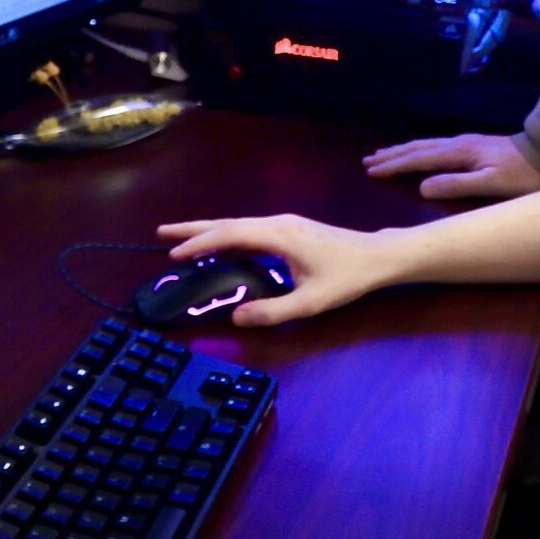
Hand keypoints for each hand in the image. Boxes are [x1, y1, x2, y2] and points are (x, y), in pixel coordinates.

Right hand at [154, 214, 399, 328]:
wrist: (378, 256)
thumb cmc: (348, 278)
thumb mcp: (311, 301)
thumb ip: (272, 311)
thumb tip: (235, 316)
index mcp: (279, 235)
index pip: (230, 235)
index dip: (200, 244)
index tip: (174, 255)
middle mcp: (277, 222)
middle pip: (228, 222)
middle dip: (194, 229)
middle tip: (161, 233)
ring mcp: (284, 222)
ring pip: (238, 223)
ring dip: (209, 230)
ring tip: (181, 238)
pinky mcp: (289, 228)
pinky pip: (249, 228)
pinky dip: (226, 233)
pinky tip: (219, 243)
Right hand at [362, 132, 539, 201]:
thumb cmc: (523, 174)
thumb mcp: (491, 184)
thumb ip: (456, 185)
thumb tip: (421, 187)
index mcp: (459, 153)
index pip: (419, 159)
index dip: (395, 165)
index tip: (372, 171)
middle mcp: (458, 144)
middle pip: (418, 148)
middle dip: (392, 155)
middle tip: (368, 161)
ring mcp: (465, 142)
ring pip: (426, 144)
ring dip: (403, 150)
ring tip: (384, 155)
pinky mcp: (473, 145)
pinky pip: (435, 145)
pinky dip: (419, 149)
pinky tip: (419, 153)